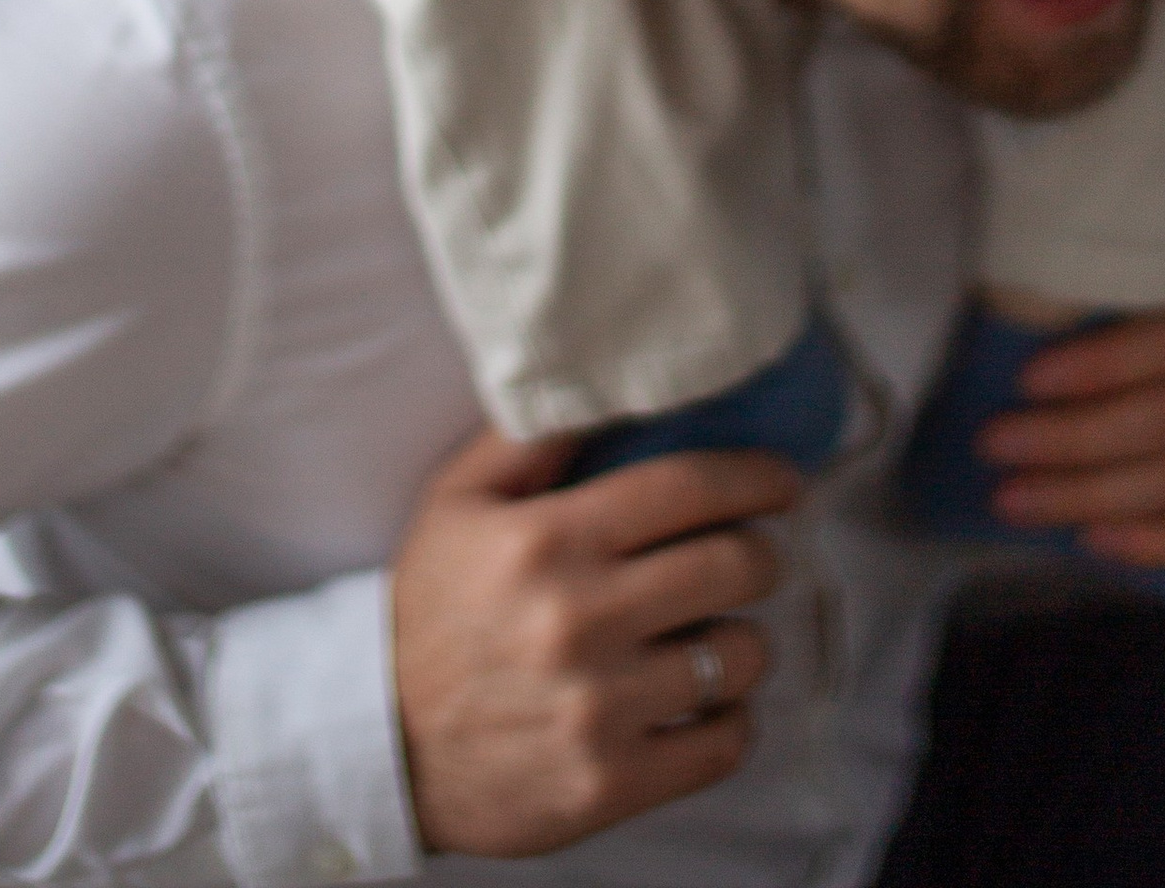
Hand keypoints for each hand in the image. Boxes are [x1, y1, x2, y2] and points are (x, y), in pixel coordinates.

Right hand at [391, 428, 794, 860]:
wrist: (381, 745)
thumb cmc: (431, 610)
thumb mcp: (457, 500)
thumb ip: (529, 434)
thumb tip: (604, 379)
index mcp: (550, 540)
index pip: (690, 487)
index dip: (757, 476)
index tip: (783, 480)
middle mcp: (581, 619)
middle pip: (734, 566)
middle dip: (758, 554)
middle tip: (749, 556)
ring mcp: (600, 708)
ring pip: (740, 656)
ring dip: (742, 640)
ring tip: (715, 634)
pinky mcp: (611, 784)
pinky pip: (723, 743)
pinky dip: (729, 719)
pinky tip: (702, 701)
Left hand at [975, 266, 1164, 568]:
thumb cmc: (1116, 294)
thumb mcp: (1110, 271)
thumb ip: (1080, 291)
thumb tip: (1002, 321)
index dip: (1100, 365)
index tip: (1024, 381)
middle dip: (1071, 440)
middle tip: (995, 446)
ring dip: (1091, 496)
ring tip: (1016, 499)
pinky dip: (1157, 543)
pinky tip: (1091, 539)